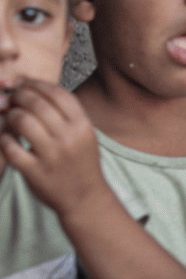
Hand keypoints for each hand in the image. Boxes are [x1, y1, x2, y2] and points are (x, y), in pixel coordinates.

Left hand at [0, 79, 112, 218]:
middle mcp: (69, 138)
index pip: (58, 94)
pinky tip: (7, 138)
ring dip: (12, 115)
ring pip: (23, 122)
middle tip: (13, 97)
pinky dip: (4, 139)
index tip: (24, 82)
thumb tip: (36, 89)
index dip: (37, 83)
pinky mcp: (35, 172)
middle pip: (38, 104)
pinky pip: (11, 147)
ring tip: (11, 116)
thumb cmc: (81, 162)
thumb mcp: (84, 134)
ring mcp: (52, 156)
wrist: (85, 197)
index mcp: (83, 125)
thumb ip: (66, 113)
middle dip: (20, 96)